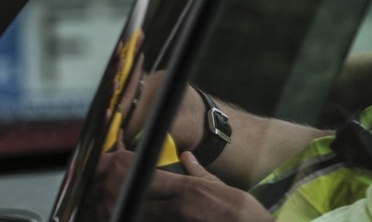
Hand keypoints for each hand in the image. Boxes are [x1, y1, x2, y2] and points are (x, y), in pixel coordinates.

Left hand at [144, 153, 273, 221]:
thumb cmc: (241, 210)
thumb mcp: (220, 187)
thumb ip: (198, 172)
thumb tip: (186, 155)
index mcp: (187, 188)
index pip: (149, 180)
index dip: (136, 182)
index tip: (130, 182)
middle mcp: (179, 205)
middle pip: (142, 203)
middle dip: (137, 203)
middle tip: (135, 202)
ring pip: (151, 217)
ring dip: (147, 215)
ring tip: (147, 212)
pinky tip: (165, 220)